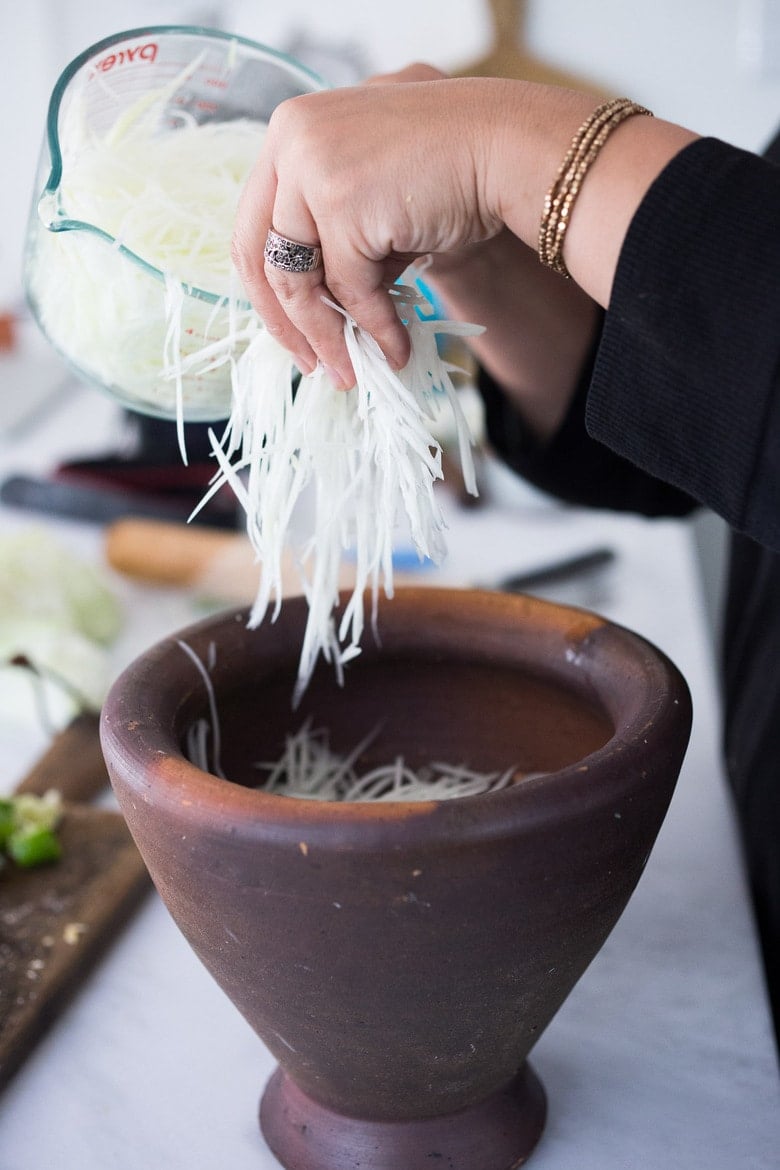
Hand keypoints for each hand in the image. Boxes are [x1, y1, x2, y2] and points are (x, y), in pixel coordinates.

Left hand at [232, 64, 696, 391]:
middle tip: (313, 366)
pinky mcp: (342, 200)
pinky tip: (396, 347)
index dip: (269, 288)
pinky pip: (347, 287)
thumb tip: (311, 315)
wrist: (512, 149)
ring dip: (329, 336)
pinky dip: (373, 326)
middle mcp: (292, 137)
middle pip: (259, 252)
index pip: (256, 221)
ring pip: (299, 278)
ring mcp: (313, 164)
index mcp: (293, 128)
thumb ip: (336, 235)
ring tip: (354, 372)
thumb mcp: (377, 196)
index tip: (294, 332)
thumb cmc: (456, 173)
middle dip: (287, 322)